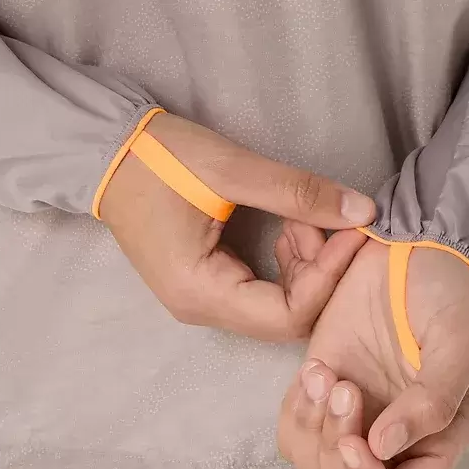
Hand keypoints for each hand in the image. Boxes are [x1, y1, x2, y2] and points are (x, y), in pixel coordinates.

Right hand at [100, 112, 374, 339]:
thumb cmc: (157, 158)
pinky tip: (291, 225)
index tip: (353, 233)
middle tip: (330, 222)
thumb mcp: (230, 168)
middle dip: (320, 272)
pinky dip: (288, 263)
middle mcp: (201, 309)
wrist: (104, 151)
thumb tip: (364, 213)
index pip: (287, 314)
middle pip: (286, 317)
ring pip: (278, 306)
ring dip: (306, 266)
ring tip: (306, 216)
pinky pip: (262, 291)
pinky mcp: (208, 284)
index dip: (330, 277)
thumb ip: (298, 193)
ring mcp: (203, 299)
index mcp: (201, 292)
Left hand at [278, 234, 468, 468]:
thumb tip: (385, 448)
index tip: (360, 444)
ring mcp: (352, 419)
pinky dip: (294, 409)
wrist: (413, 246)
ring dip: (311, 430)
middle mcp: (391, 443)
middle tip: (347, 388)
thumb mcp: (459, 342)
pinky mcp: (320, 392)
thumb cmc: (449, 295)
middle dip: (336, 456)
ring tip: (328, 373)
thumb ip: (434, 400)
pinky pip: (290, 433)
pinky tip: (316, 367)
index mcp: (435, 444)